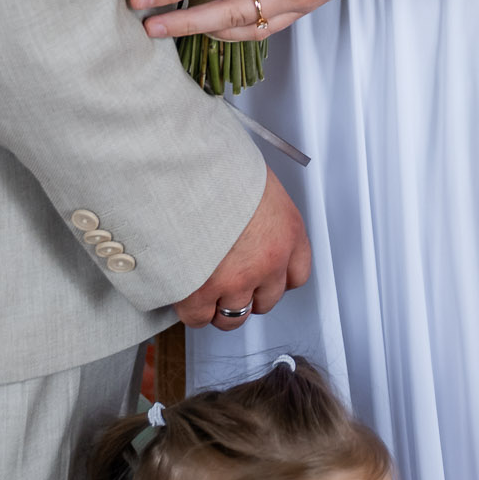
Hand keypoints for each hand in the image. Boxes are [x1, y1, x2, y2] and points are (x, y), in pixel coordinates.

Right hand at [175, 167, 309, 327]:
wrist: (182, 163)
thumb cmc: (214, 162)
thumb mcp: (251, 180)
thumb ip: (256, 210)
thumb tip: (243, 222)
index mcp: (287, 230)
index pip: (296, 275)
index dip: (274, 278)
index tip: (261, 275)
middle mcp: (269, 261)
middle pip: (266, 301)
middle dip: (246, 293)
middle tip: (225, 277)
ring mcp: (237, 279)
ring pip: (233, 317)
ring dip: (218, 305)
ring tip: (200, 283)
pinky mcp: (202, 291)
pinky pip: (198, 317)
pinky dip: (190, 308)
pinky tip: (182, 287)